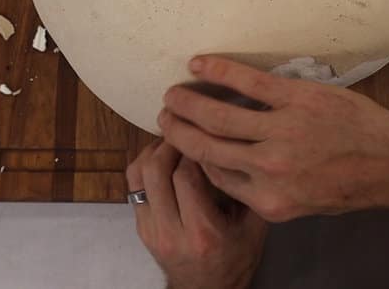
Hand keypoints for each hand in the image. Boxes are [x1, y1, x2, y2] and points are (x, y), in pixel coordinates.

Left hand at [127, 140, 267, 288]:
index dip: (194, 149)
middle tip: (185, 131)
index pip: (186, 176)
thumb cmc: (236, 258)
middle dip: (169, 144)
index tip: (205, 136)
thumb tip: (235, 146)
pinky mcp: (141, 229)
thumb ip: (246, 190)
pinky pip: (134, 187)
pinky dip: (146, 166)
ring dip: (152, 152)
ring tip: (172, 142)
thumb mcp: (254, 226)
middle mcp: (172, 232)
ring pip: (137, 176)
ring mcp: (151, 231)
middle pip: (155, 172)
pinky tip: (163, 160)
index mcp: (203, 232)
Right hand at [157, 56, 388, 221]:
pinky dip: (219, 71)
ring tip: (172, 93)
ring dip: (189, 102)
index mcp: (268, 199)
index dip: (192, 156)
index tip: (180, 141)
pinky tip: (200, 64)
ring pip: (219, 116)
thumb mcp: (302, 205)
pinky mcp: (297, 100)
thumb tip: (230, 172)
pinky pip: (248, 82)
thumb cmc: (350, 184)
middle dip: (177, 130)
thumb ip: (264, 192)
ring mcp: (282, 132)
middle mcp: (269, 169)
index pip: (215, 174)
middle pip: (206, 146)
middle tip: (163, 115)